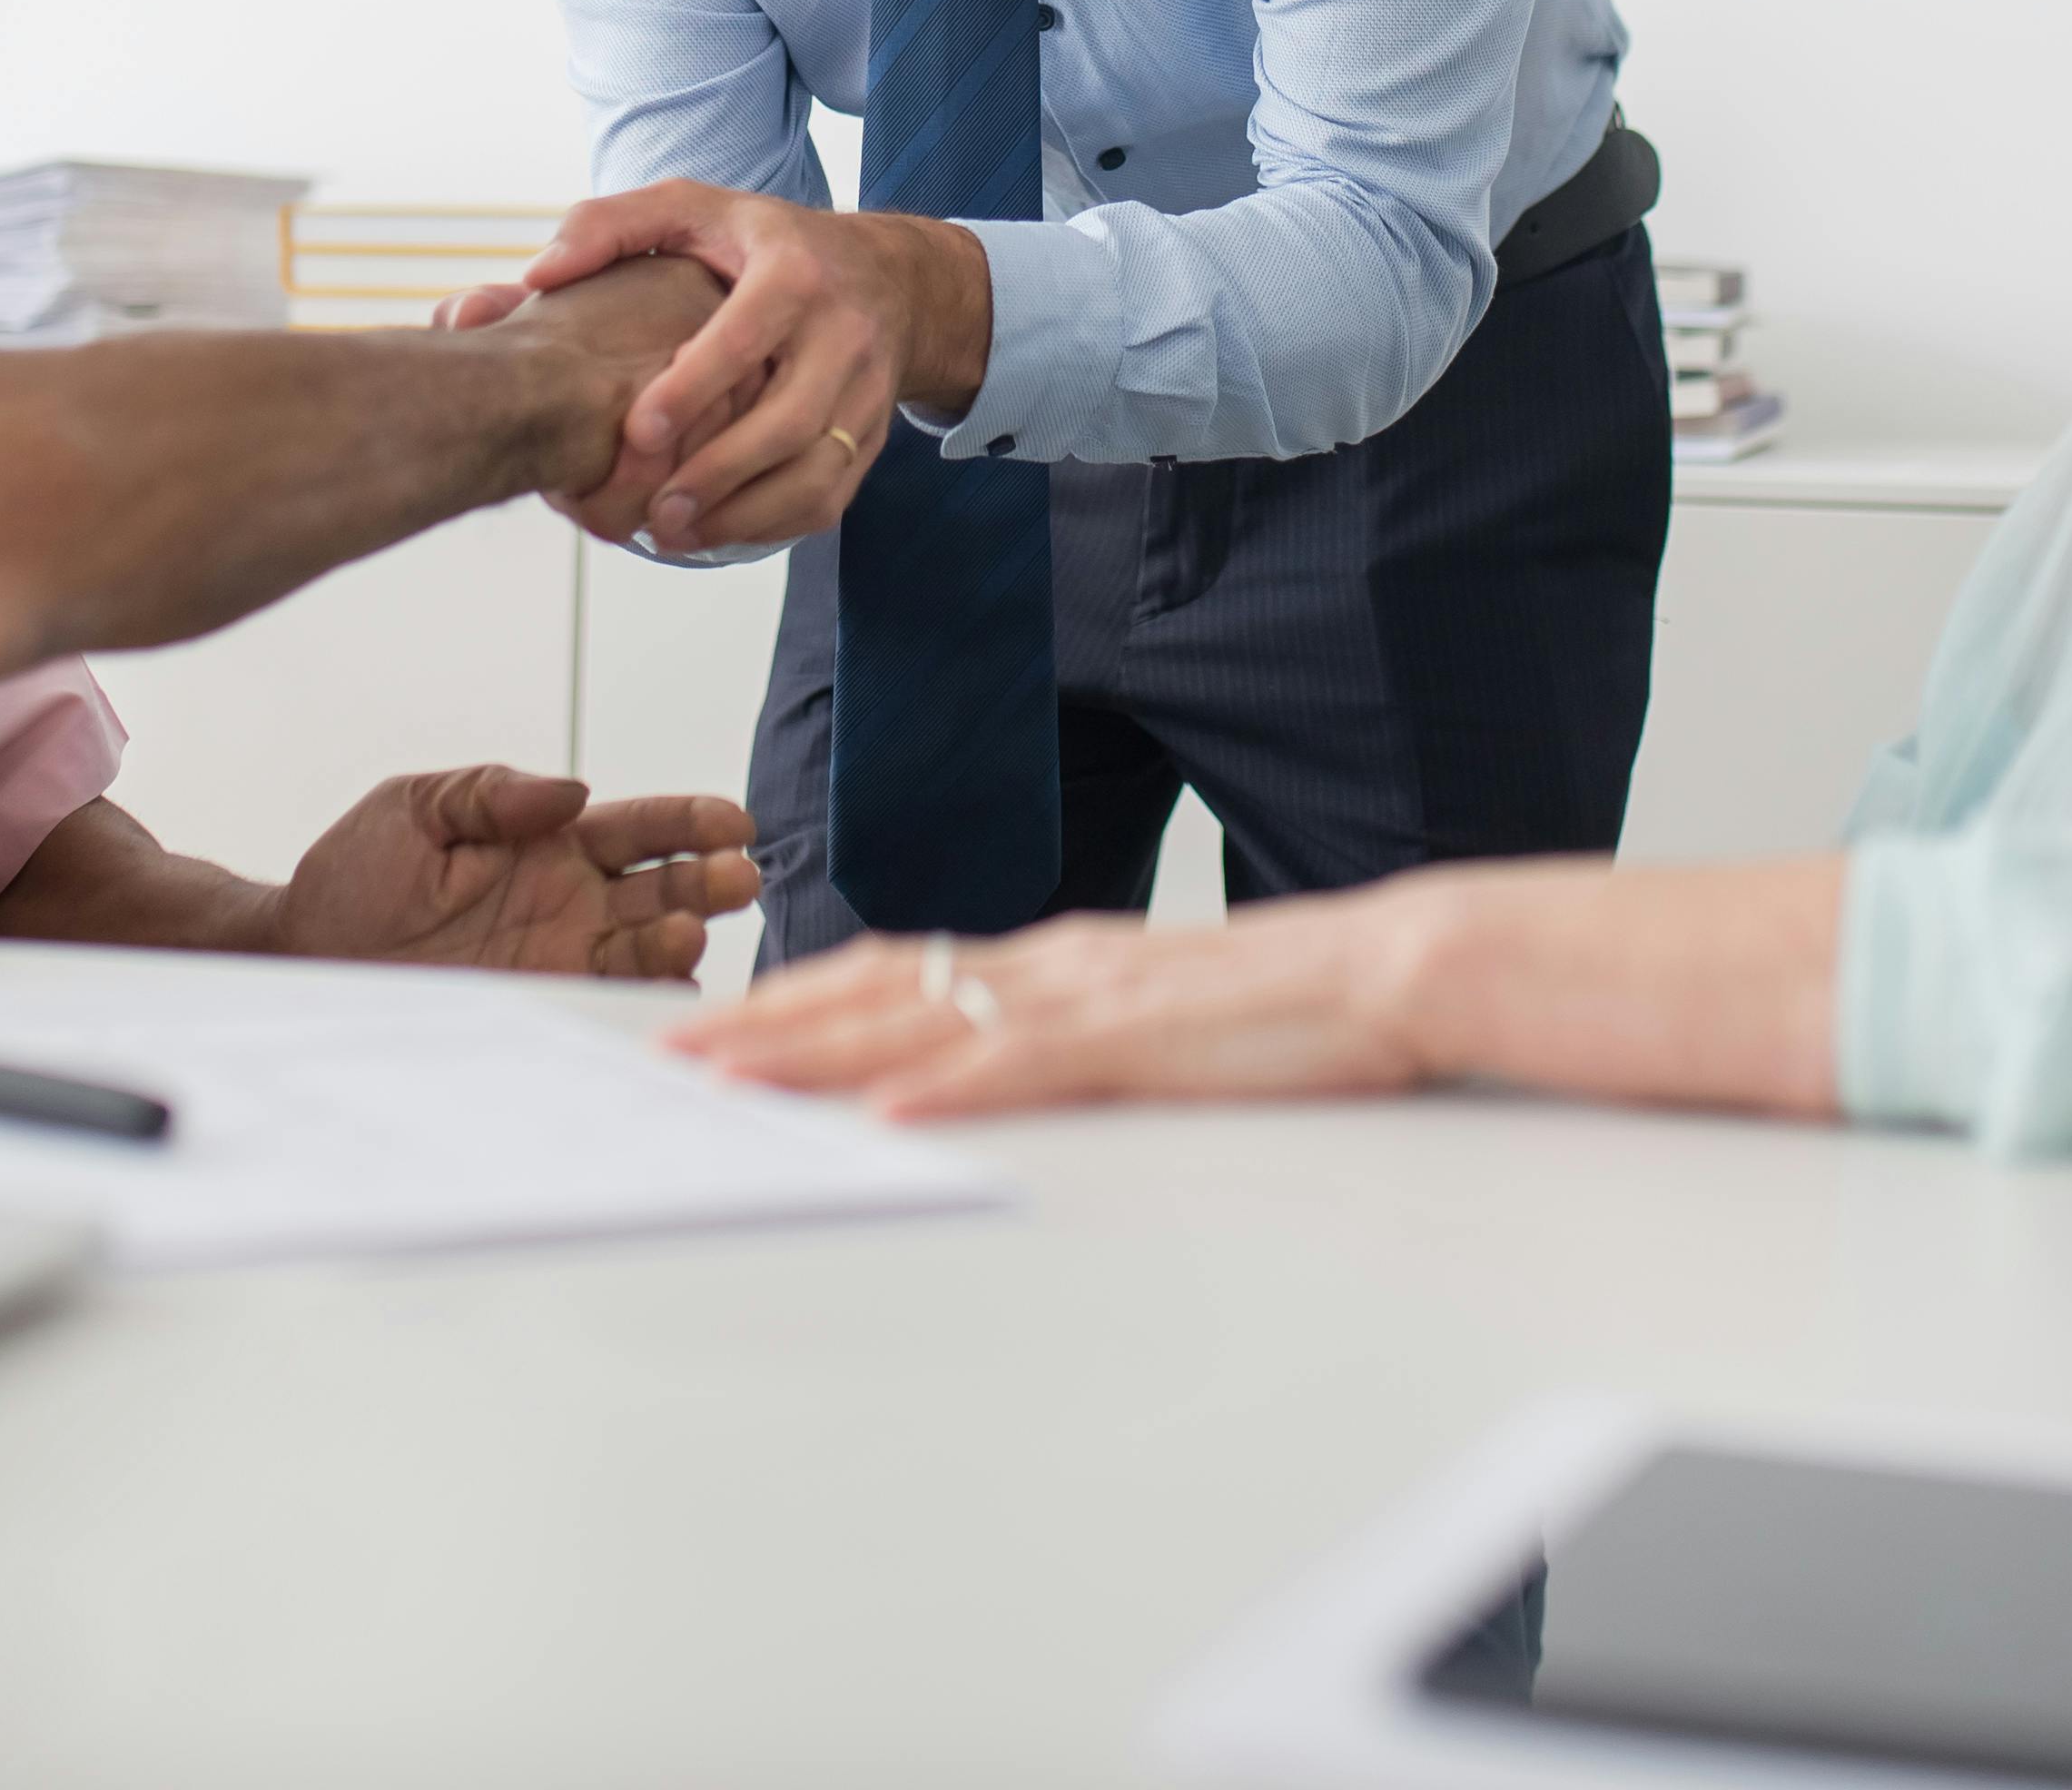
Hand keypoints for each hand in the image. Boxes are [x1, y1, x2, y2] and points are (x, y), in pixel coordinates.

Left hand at [275, 765, 759, 983]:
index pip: (642, 826)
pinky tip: (665, 989)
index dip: (690, 821)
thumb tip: (572, 789)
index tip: (731, 821)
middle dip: (708, 880)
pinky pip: (609, 1003)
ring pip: (647, 948)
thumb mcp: (417, 806)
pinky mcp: (541, 1004)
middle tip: (736, 877)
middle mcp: (572, 899)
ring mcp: (562, 955)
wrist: (305, 951)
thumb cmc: (356, 873)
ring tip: (685, 932)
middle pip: (664, 887)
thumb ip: (495, 792)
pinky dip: (645, 999)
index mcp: (553, 840)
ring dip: (679, 939)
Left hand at [518, 180, 990, 554]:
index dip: (694, 387)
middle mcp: (843, 333)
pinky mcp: (871, 435)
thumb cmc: (767, 243)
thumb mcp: (694, 208)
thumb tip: (541, 274)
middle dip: (719, 472)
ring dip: (746, 514)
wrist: (888, 276)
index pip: (747, 336)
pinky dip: (774, 525)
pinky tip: (716, 532)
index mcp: (794, 272)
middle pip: (790, 419)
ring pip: (817, 470)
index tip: (638, 431)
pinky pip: (832, 495)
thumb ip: (610, 225)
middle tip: (653, 511)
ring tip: (673, 533)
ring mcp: (865, 390)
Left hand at [663, 893, 1445, 1116]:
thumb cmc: (1296, 1008)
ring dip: (815, 1048)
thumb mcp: (1165, 1023)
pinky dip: (947, 1085)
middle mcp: (1055, 963)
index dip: (804, 998)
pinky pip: (1023, 1064)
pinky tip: (887, 1110)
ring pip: (922, 1018)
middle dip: (768, 1023)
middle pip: (879, 987)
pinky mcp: (1139, 1038)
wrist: (1397, 966)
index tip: (724, 1027)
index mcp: (1060, 961)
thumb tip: (1010, 1074)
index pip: (903, 972)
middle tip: (674, 1055)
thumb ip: (1086, 1038)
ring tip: (730, 1077)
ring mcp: (1091, 996)